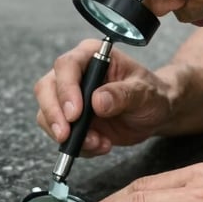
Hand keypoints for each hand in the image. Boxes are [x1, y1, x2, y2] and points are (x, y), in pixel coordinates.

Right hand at [34, 38, 178, 155]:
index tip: (75, 113)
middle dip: (54, 115)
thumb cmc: (152, 94)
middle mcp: (76, 73)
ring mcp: (70, 97)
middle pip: (46, 88)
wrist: (156, 113)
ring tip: (98, 143)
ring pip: (47, 114)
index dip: (66, 89)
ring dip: (69, 135)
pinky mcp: (70, 119)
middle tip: (66, 135)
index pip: (67, 66)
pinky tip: (100, 145)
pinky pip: (60, 133)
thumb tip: (98, 101)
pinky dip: (77, 145)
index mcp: (93, 56)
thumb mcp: (145, 93)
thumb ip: (123, 95)